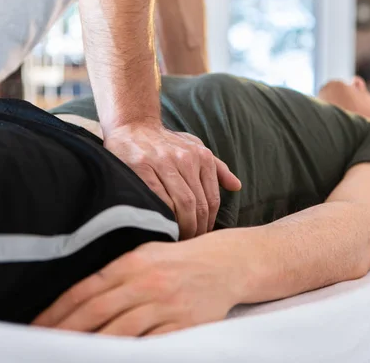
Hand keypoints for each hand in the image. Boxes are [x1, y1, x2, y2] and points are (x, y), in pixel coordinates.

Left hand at [32, 237, 245, 336]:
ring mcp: (168, 305)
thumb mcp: (146, 253)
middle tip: (40, 347)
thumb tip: (75, 298)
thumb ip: (114, 272)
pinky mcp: (186, 325)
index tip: (35, 327)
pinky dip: (131, 354)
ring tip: (69, 356)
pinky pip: (153, 345)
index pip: (86, 289)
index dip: (57, 311)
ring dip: (91, 348)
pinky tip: (112, 358)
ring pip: (121, 332)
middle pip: (97, 312)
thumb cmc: (179, 260)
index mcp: (134, 262)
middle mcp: (149, 282)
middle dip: (65, 333)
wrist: (226, 264)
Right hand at [104, 120, 240, 238]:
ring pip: (181, 203)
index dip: (209, 223)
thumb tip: (237, 186)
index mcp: (201, 156)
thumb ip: (217, 168)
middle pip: (198, 204)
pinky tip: (162, 226)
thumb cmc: (165, 143)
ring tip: (179, 239)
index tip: (202, 236)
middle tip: (190, 243)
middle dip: (197, 229)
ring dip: (182, 227)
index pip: (212, 199)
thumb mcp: (194, 148)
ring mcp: (163, 162)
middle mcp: (185, 158)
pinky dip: (164, 216)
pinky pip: (158, 198)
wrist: (132, 125)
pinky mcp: (142, 167)